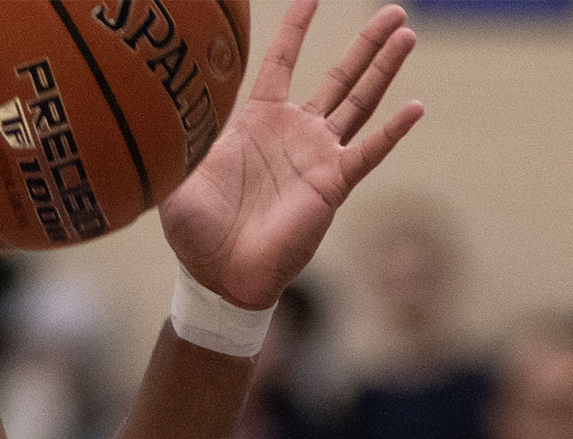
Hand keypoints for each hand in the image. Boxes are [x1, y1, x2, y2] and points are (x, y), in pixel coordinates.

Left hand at [162, 0, 422, 313]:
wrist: (219, 278)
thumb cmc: (196, 234)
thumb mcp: (177, 182)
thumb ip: (177, 145)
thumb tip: (157, 115)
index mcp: (258, 123)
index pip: (281, 62)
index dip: (296, 28)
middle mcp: (294, 134)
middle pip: (338, 76)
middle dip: (365, 44)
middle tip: (393, 10)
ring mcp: (317, 157)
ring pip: (360, 102)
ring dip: (383, 68)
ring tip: (406, 33)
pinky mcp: (332, 184)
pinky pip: (368, 153)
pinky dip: (392, 132)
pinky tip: (415, 107)